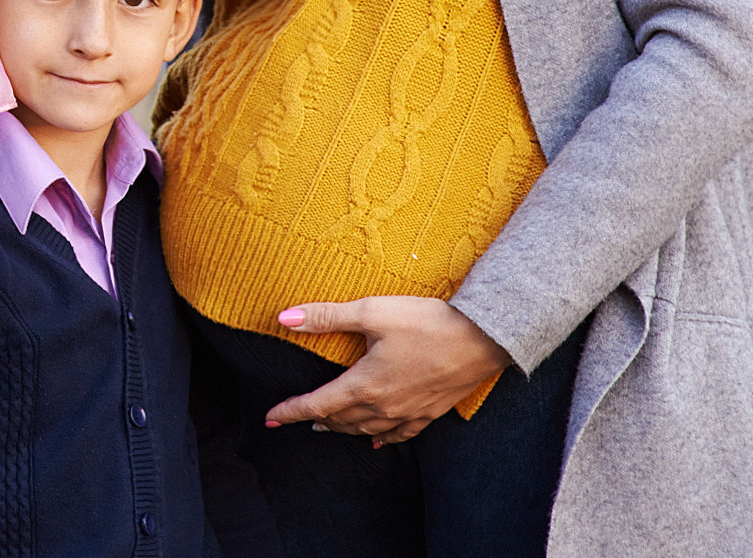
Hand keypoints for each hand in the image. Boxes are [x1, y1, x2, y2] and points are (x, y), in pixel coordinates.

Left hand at [263, 296, 512, 446]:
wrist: (482, 338)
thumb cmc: (426, 321)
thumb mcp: (372, 312)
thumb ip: (327, 317)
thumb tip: (284, 318)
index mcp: (364, 384)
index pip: (316, 404)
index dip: (290, 411)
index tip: (270, 417)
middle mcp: (382, 406)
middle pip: (339, 420)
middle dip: (314, 419)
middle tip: (295, 418)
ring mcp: (407, 414)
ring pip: (364, 430)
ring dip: (342, 428)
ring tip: (327, 426)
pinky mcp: (428, 413)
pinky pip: (397, 435)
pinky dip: (378, 438)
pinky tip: (374, 440)